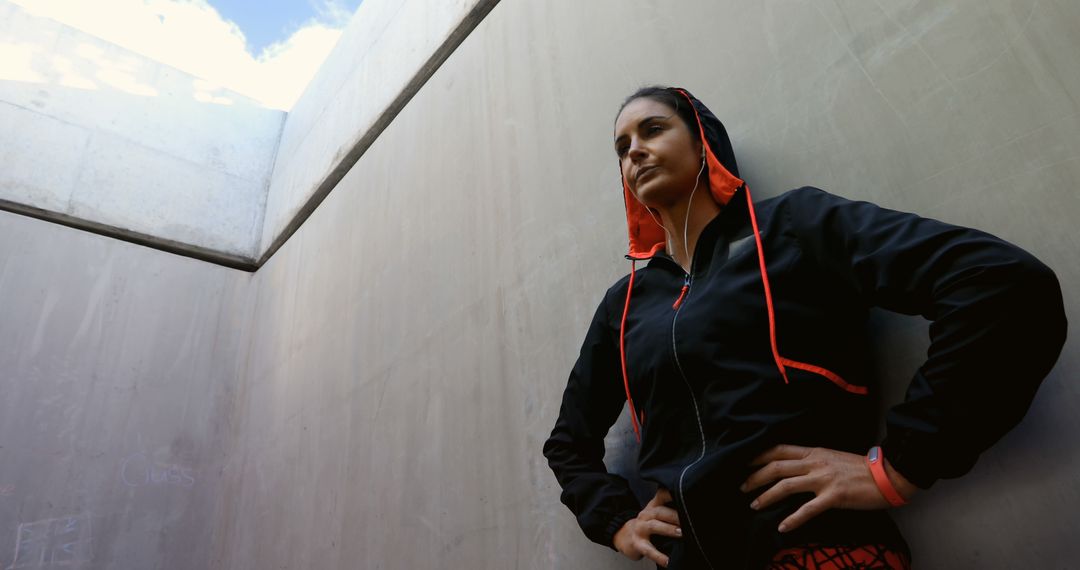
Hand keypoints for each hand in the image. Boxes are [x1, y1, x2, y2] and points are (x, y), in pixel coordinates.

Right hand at [613, 488, 681, 567]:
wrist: (622, 536)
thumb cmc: (644, 525)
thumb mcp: (653, 514)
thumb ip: (667, 509)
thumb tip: (690, 509)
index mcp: (651, 507)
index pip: (661, 496)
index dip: (671, 494)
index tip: (684, 494)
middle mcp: (645, 516)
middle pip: (659, 511)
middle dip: (674, 515)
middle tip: (688, 518)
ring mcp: (640, 529)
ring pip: (654, 526)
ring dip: (668, 529)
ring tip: (681, 533)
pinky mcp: (638, 544)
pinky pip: (649, 550)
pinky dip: (659, 556)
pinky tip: (667, 561)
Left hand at [741, 445, 917, 532]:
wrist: (888, 475)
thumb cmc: (862, 468)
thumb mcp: (833, 457)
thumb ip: (814, 460)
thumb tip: (795, 469)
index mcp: (814, 452)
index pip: (779, 450)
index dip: (759, 456)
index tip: (744, 464)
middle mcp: (815, 463)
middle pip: (776, 467)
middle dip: (755, 477)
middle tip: (742, 487)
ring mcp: (824, 479)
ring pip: (786, 486)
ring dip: (766, 496)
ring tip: (754, 505)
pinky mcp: (834, 496)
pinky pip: (808, 509)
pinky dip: (793, 519)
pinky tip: (783, 526)